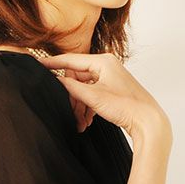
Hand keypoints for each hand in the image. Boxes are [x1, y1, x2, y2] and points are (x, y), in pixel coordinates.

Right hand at [35, 52, 170, 139]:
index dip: (53, 63)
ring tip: (81, 123)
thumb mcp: (93, 97)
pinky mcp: (111, 89)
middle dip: (71, 98)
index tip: (38, 64)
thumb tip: (55, 80)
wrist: (147, 121)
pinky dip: (87, 108)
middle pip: (76, 78)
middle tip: (71, 114)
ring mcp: (109, 78)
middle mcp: (106, 66)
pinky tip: (87, 120)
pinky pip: (91, 95)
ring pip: (83, 89)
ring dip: (79, 106)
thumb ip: (71, 88)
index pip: (71, 60)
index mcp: (103, 61)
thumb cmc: (126, 106)